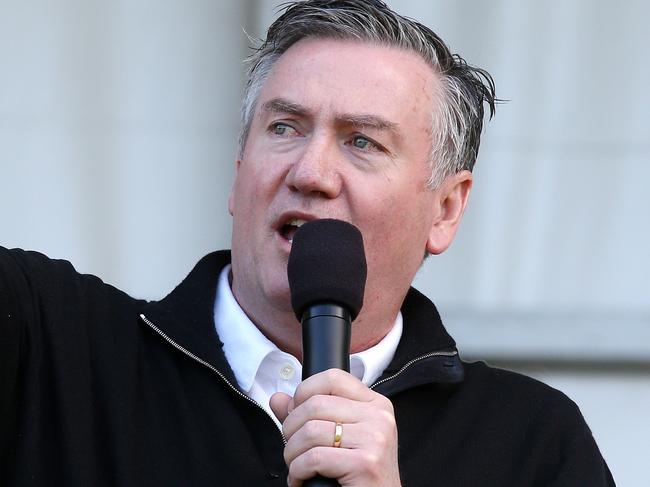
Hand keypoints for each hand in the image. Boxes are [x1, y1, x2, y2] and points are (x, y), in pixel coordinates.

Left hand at [270, 369, 400, 486]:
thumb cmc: (359, 476)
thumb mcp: (338, 438)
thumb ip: (307, 416)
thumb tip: (277, 399)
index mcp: (375, 404)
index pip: (333, 378)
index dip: (304, 392)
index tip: (295, 413)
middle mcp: (379, 416)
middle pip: (315, 404)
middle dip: (290, 429)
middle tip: (292, 448)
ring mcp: (375, 438)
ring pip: (310, 431)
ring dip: (292, 453)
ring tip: (296, 467)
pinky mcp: (366, 463)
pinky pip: (314, 458)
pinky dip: (297, 472)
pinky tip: (301, 480)